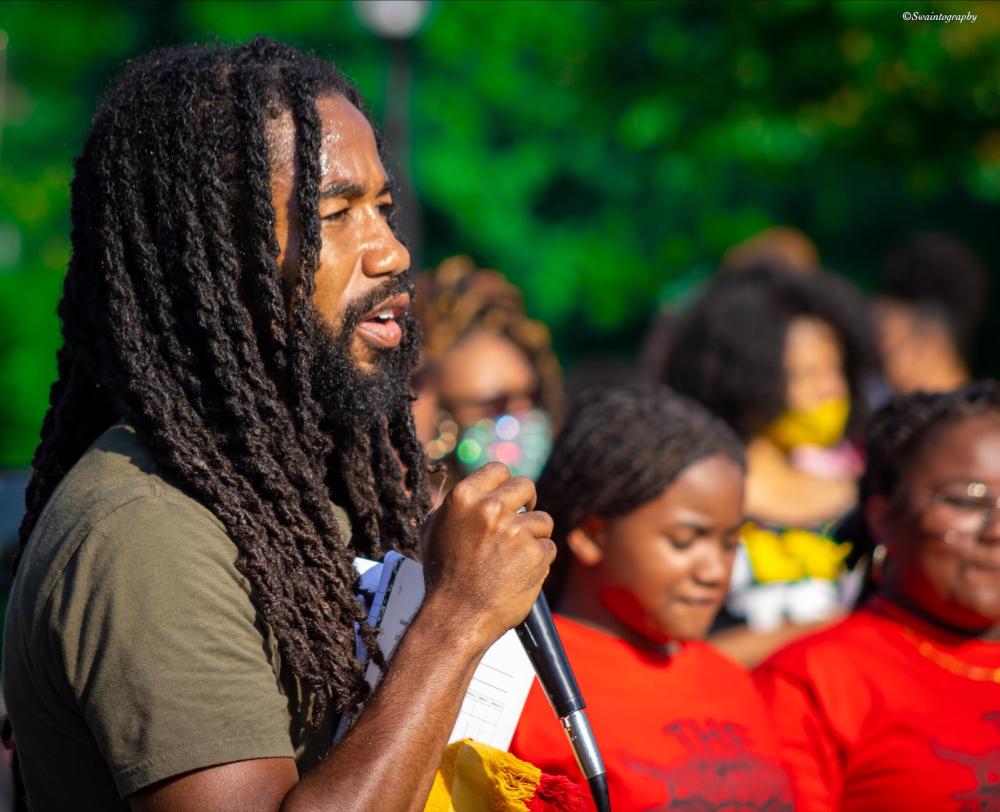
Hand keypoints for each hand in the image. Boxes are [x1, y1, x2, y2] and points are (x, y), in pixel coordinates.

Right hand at [421, 463, 555, 649]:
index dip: (506, 483)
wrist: (457, 615)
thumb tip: (474, 491)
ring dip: (535, 536)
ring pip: (543, 520)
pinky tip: (523, 572)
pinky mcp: (535, 553)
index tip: (510, 496)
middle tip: (523, 518)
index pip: (498, 470)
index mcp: (465, 497)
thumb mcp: (434, 529)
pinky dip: (540, 559)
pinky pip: (549, 547)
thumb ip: (456, 506)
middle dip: (527, 502)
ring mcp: (516, 530)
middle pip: (526, 487)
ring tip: (517, 556)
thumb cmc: (442, 575)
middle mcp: (491, 509)